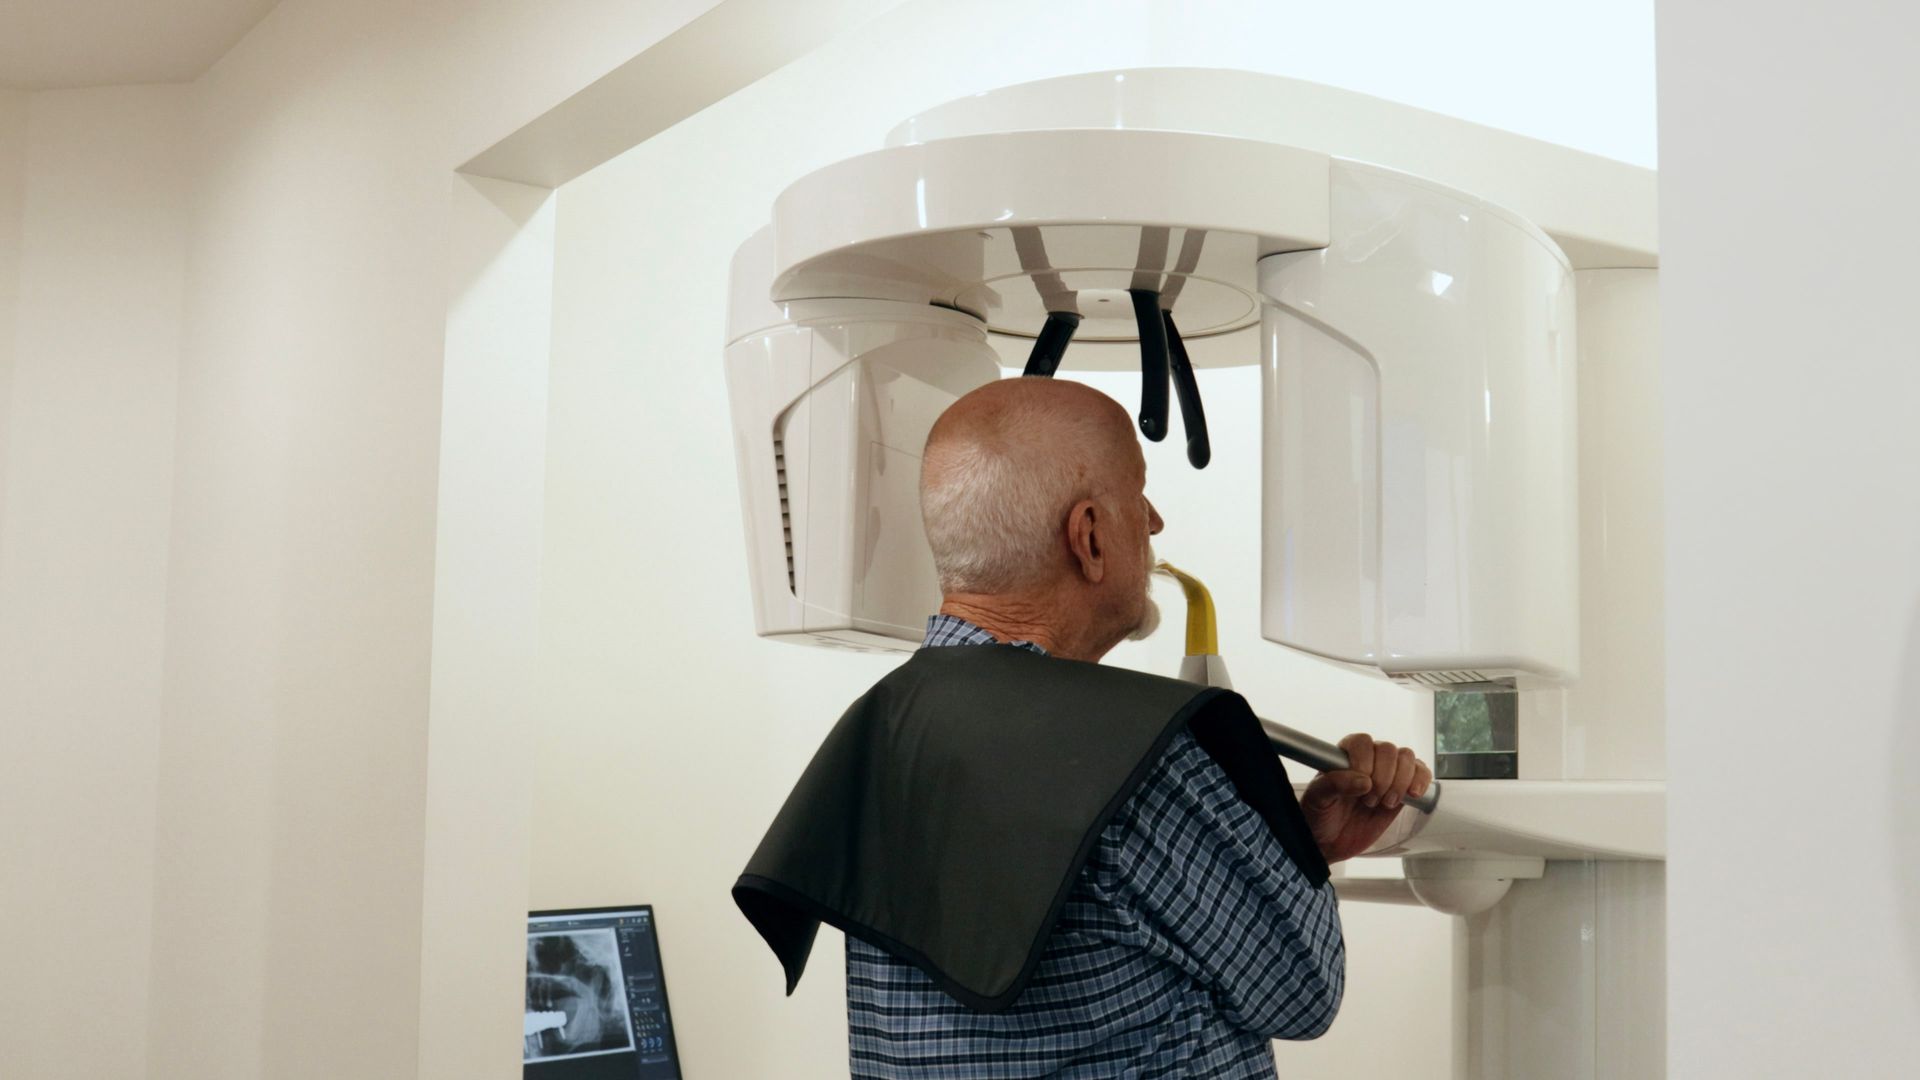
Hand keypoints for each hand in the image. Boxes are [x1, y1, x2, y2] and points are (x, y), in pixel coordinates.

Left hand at [1300, 733, 1432, 863]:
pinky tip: (1412, 795)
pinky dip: (1422, 781)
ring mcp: (1387, 773)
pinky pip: (1421, 773)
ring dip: (1401, 782)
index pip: (1362, 742)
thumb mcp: (1317, 799)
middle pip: (1389, 750)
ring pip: (1407, 758)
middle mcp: (1368, 759)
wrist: (1329, 842)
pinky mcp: (1402, 789)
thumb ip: (1334, 784)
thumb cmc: (1318, 816)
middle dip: (1383, 778)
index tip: (1360, 785)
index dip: (1365, 762)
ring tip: (1386, 803)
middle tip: (1369, 801)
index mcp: (1344, 755)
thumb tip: (1363, 781)